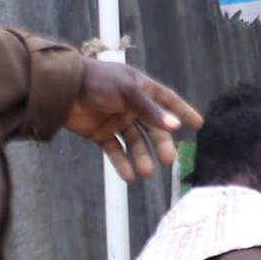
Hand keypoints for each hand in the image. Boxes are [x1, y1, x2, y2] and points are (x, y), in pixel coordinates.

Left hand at [65, 60, 202, 182]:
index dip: (183, 111)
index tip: (199, 125)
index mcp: (141, 90)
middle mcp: (132, 106)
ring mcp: (116, 121)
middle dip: (161, 145)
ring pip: (135, 143)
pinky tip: (128, 177)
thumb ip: (151, 111)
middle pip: (153, 129)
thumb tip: (176, 127)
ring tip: (146, 173)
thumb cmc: (98, 82)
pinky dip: (121, 164)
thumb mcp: (128, 93)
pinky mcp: (100, 134)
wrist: (61, 88)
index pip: (168, 101)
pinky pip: (115, 151)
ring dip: (141, 158)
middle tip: (168, 161)